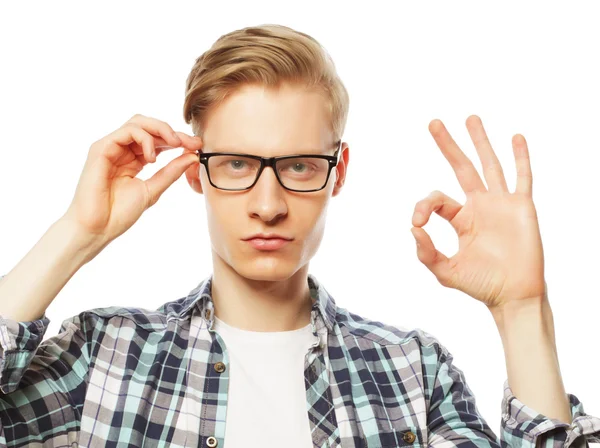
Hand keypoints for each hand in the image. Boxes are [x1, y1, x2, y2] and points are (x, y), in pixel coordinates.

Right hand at [61, 114, 202, 252]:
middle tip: (191, 142)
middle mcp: (121, 150)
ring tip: (174, 145)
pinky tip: (152, 157)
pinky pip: (126, 132)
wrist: (98, 228)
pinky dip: (144, 139)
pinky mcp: (100, 149)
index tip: (197, 146)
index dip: (178, 139)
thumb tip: (192, 156)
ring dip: (160, 130)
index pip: (157, 140)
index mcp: (133, 159)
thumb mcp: (153, 189)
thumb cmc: (119, 213)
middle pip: (148, 126)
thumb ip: (171, 172)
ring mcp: (110, 147)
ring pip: (137, 123)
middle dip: (172, 131)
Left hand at [411, 115, 545, 309]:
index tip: (417, 221)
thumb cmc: (481, 285)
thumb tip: (412, 228)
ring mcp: (501, 204)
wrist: (512, 296)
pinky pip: (522, 177)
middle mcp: (479, 206)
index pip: (437, 199)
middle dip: (448, 146)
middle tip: (433, 123)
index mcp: (460, 219)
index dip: (424, 205)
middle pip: (462, 168)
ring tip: (470, 118)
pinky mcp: (522, 207)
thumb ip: (426, 252)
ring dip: (480, 141)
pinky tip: (516, 138)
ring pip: (490, 165)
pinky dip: (521, 158)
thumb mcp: (445, 271)